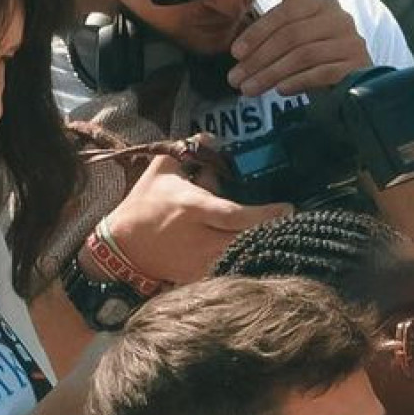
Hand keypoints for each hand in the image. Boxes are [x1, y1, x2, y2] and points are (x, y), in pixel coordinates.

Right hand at [106, 150, 289, 286]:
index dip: (264, 215)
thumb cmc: (144, 205)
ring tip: (281, 238)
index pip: (234, 214)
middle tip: (292, 224)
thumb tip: (211, 136)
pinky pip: (229, 272)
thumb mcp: (161, 171)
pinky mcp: (198, 278)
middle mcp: (199, 237)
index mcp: (192, 208)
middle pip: (245, 239)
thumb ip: (188, 152)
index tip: (288, 208)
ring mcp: (200, 261)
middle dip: (270, 233)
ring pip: (241, 257)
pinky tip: (261, 257)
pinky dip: (246, 265)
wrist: (122, 247)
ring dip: (262, 249)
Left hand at [228, 0, 370, 96]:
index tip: (234, 53)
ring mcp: (352, 43)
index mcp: (324, 2)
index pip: (285, 13)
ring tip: (250, 90)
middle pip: (292, 36)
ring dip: (271, 74)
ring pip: (303, 56)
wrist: (356, 82)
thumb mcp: (303, 22)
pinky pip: (321, 74)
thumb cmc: (321, 49)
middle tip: (236, 79)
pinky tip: (280, 91)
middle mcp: (341, 18)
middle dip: (259, 59)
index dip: (257, 32)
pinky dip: (297, 82)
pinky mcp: (357, 67)